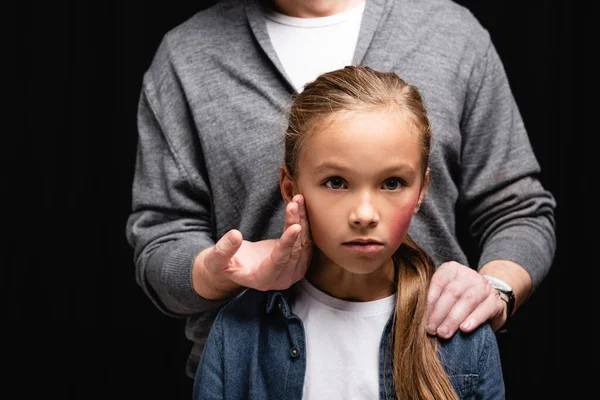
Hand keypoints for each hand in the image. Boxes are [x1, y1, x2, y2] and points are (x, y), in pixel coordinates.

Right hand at [194, 195, 311, 297]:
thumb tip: (235, 235)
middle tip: (294, 203)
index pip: (279, 261)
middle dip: (295, 224)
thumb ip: (223, 250)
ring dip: (302, 220)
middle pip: (294, 250)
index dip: (287, 244)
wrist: (235, 267)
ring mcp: (292, 271)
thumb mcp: (216, 260)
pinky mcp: (298, 261)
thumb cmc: (223, 264)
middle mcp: (282, 279)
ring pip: (303, 244)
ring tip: (298, 200)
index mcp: (262, 280)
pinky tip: (300, 206)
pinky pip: (305, 240)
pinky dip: (303, 222)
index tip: (295, 227)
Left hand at [426, 261, 506, 337]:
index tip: (423, 319)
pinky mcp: (495, 301)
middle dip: (440, 313)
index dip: (430, 302)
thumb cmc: (460, 298)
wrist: (489, 299)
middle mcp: (469, 275)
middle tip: (432, 330)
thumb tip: (420, 318)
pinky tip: (464, 329)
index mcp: (452, 269)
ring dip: (453, 319)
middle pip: (452, 292)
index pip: (438, 283)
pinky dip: (473, 320)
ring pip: (467, 301)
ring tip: (444, 333)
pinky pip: (484, 310)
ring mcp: (484, 286)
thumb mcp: (446, 293)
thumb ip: (435, 300)